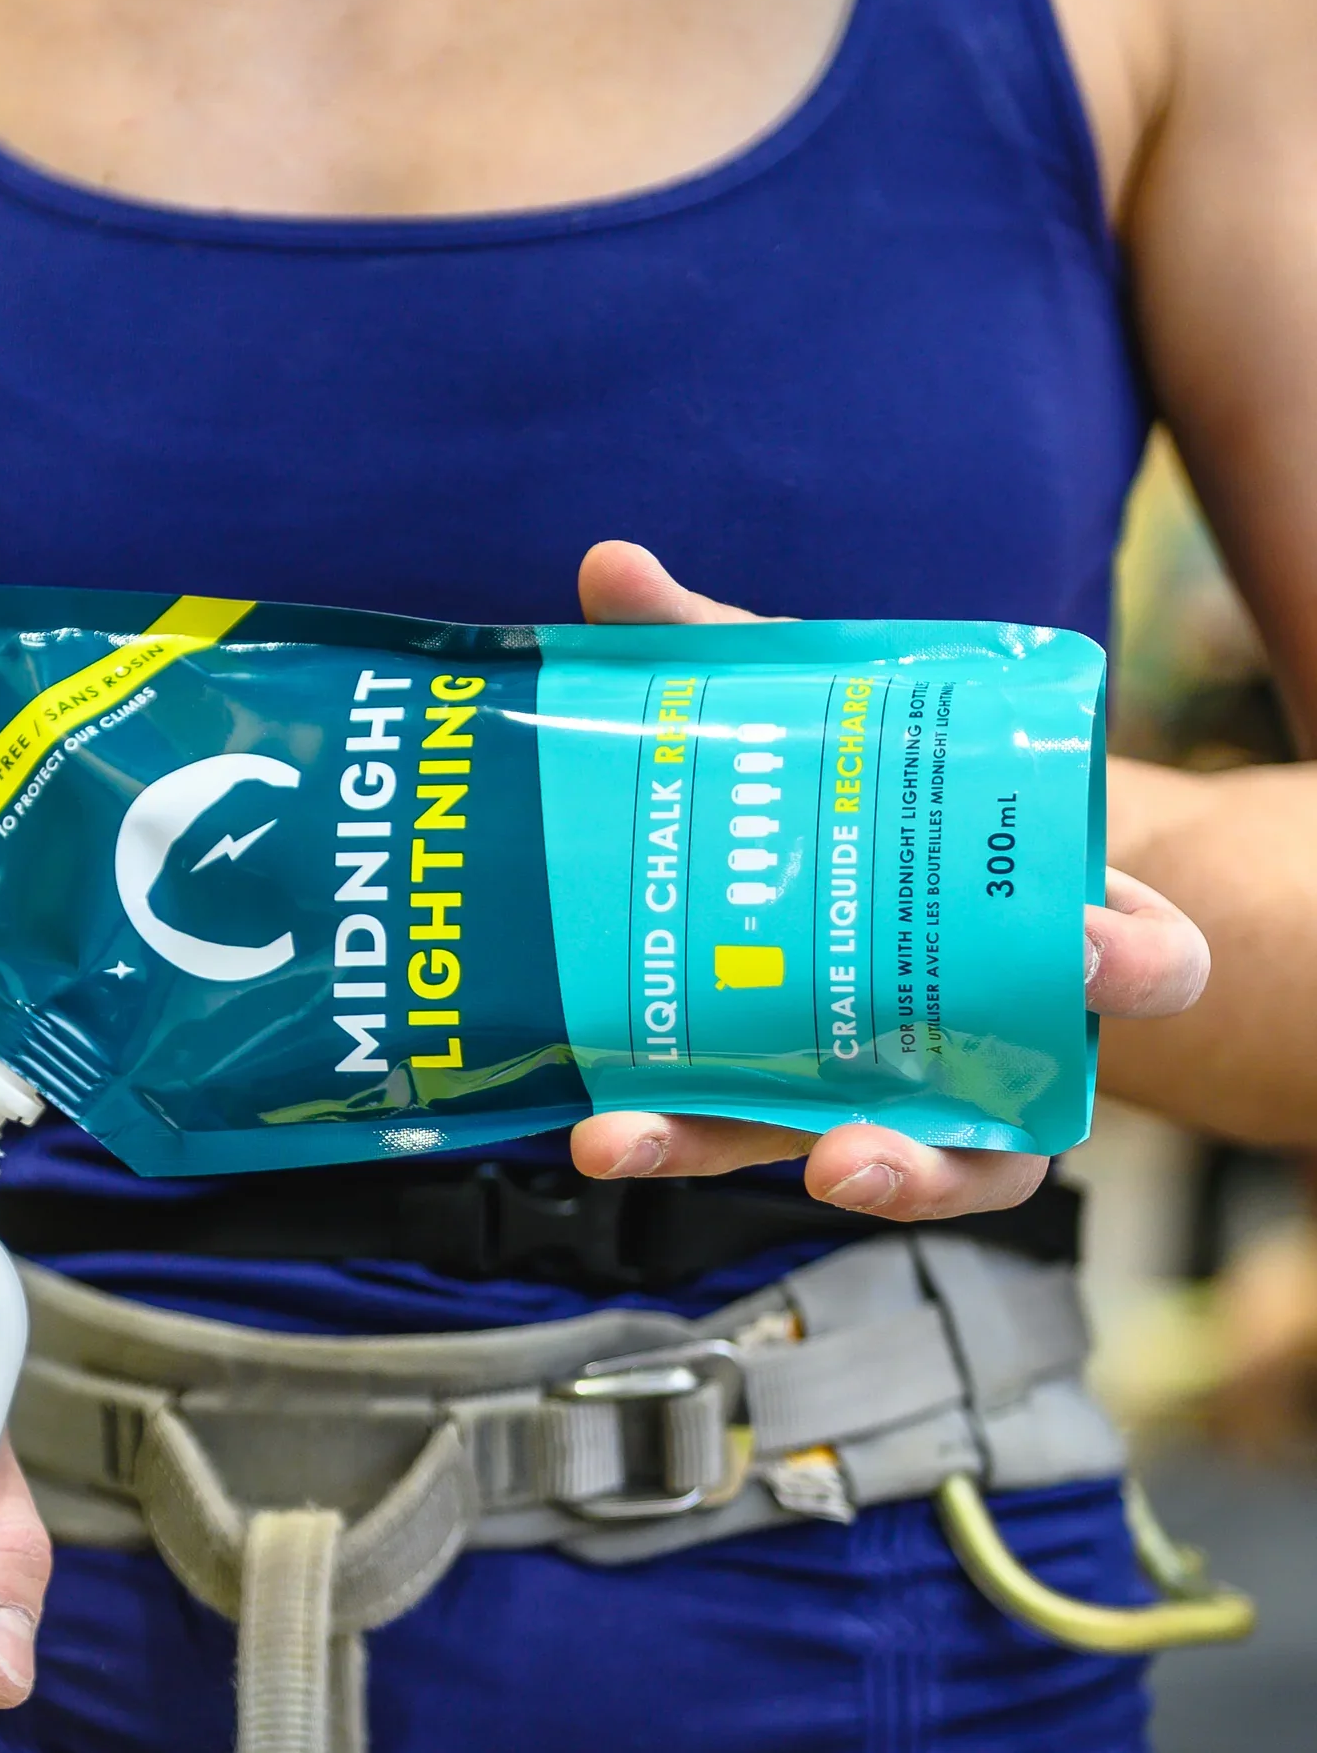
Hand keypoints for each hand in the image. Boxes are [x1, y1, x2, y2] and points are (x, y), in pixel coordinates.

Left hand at [565, 541, 1211, 1219]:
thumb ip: (734, 651)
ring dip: (802, 1185)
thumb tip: (609, 568)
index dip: (1139, 961)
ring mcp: (908, 1090)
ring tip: (682, 1160)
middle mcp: (1000, 1031)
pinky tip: (601, 1129)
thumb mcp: (827, 710)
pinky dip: (683, 1143)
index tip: (1093, 951)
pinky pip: (760, 1152)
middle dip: (931, 1157)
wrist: (856, 847)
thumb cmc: (871, 781)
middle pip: (1004, 1128)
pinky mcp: (809, 1114)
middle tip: (852, 1151)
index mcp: (1058, 925)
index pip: (1152, 964)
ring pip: (906, 1173)